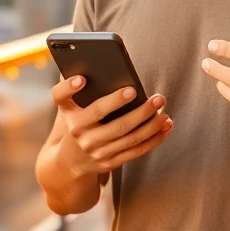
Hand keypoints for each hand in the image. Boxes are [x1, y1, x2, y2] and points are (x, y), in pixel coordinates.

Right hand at [51, 76, 172, 177]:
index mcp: (70, 116)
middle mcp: (81, 135)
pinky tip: (166, 125)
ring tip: (164, 109)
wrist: (69, 161)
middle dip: (139, 110)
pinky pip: (136, 150)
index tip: (82, 78)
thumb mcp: (70, 108)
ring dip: (152, 124)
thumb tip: (100, 67)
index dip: (70, 87)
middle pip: (114, 123)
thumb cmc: (76, 123)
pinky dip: (154, 138)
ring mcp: (96, 151)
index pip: (63, 98)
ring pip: (130, 137)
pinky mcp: (110, 162)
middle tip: (157, 98)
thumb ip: (79, 89)